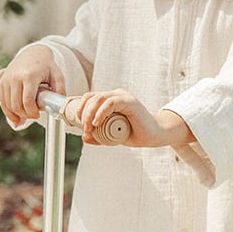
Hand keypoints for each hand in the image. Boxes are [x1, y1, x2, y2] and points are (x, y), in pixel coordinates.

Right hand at [0, 45, 64, 124]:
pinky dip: (8, 111)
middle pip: (16, 105)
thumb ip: (60, 90)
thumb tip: (59, 106)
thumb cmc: (46, 66)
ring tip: (26, 116)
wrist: (32, 54)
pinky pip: (2, 101)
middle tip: (33, 116)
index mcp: (29, 76)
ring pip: (8, 105)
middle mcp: (15, 77)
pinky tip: (16, 116)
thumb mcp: (57, 75)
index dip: (32, 112)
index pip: (28, 100)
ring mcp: (6, 79)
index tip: (37, 115)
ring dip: (16, 114)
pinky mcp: (1, 82)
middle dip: (25, 115)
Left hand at [74, 91, 194, 148]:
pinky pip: (111, 103)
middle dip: (83, 113)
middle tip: (85, 129)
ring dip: (89, 113)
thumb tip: (84, 137)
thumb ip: (98, 136)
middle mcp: (116, 95)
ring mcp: (123, 97)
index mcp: (110, 99)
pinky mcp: (129, 101)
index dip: (81, 108)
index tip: (79, 123)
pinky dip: (101, 112)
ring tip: (89, 127)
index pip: (90, 98)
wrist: (153, 136)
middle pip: (91, 97)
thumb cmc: (134, 133)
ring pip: (99, 98)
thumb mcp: (111, 136)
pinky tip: (97, 122)